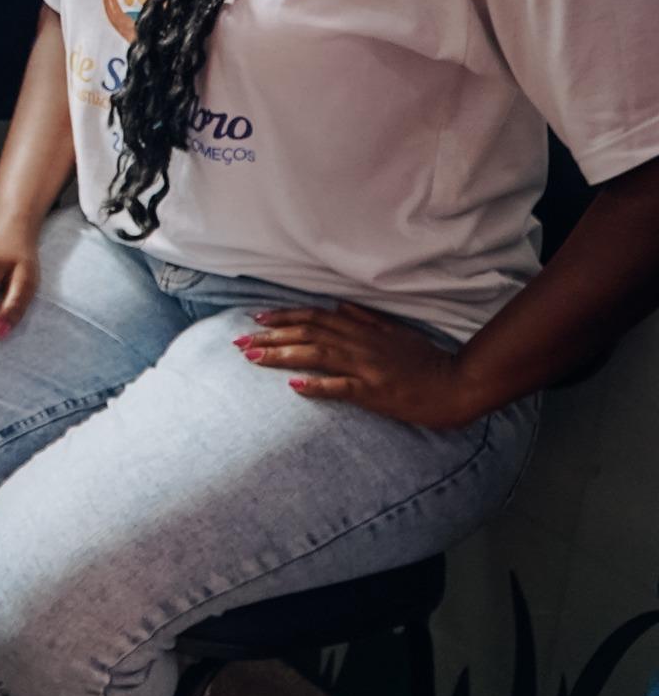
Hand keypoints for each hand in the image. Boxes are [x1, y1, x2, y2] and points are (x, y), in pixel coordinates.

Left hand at [237, 303, 480, 428]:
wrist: (457, 384)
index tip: (256, 317)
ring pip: (316, 355)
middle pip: (307, 334)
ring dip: (281, 355)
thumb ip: (367, 318)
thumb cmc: (426, 361)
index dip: (283, 316)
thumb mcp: (396, 332)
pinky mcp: (375, 391)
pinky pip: (342, 386)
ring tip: (253, 357)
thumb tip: (340, 305)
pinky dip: (316, 384)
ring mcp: (366, 367)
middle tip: (238, 341)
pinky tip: (294, 385)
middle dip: (270, 335)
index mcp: (362, 330)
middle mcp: (360, 344)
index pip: (314, 317)